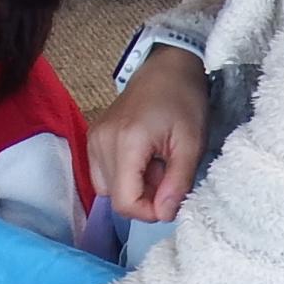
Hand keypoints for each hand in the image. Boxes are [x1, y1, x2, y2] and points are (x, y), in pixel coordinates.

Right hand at [87, 45, 206, 222]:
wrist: (167, 67)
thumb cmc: (183, 100)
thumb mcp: (191, 144)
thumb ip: (178, 183)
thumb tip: (164, 216)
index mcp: (126, 142)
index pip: (125, 203)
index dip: (149, 212)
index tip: (170, 197)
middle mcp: (101, 142)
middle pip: (116, 199)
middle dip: (146, 197)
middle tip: (167, 172)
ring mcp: (93, 139)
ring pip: (109, 190)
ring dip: (136, 187)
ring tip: (156, 163)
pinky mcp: (92, 138)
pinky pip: (104, 175)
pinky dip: (124, 176)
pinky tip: (143, 159)